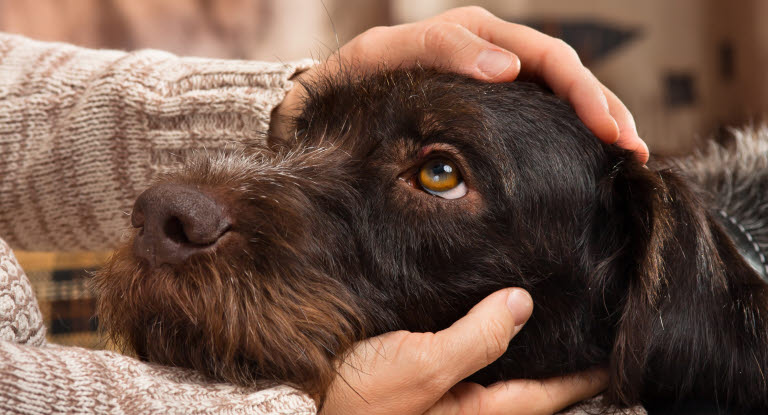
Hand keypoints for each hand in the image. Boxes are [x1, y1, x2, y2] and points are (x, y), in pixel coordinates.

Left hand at [271, 6, 647, 162]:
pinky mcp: (490, 109)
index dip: (584, 92)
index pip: (549, 58)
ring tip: (626, 157)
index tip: (607, 131)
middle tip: (632, 151)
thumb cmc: (354, 80)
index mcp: (476, 35)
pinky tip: (588, 158)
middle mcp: (493, 53)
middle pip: (567, 76)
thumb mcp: (384, 56)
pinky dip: (569, 134)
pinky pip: (539, 115)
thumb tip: (507, 68)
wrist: (329, 101)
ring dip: (598, 121)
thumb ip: (440, 51)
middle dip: (605, 109)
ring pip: (560, 97)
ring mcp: (495, 81)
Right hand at [320, 288, 607, 414]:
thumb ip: (475, 339)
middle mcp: (475, 406)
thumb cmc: (360, 399)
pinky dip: (493, 334)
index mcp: (484, 411)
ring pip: (508, 366)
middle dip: (566, 348)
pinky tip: (491, 309)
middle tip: (594, 309)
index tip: (622, 333)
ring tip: (554, 305)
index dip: (592, 367)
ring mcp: (455, 395)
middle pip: (536, 379)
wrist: (309, 390)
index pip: (556, 390)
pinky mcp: (431, 380)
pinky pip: (476, 357)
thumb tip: (521, 304)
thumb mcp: (420, 367)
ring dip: (530, 339)